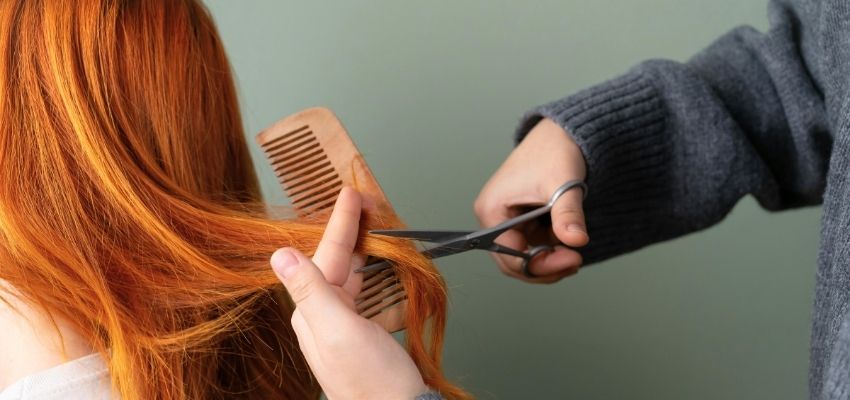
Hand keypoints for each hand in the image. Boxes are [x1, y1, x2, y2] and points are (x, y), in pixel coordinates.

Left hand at [270, 188, 426, 399]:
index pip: (326, 255)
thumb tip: (280, 254)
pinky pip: (359, 289)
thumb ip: (311, 290)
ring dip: (359, 246)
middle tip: (366, 201)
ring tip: (371, 223)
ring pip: (347, 273)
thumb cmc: (371, 380)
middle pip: (334, 260)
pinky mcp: (360, 335)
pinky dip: (368, 269)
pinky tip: (373, 263)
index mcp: (312, 312)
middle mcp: (321, 317)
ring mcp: (340, 326)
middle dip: (350, 229)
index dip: (341, 222)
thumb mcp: (340, 331)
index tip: (350, 192)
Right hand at [474, 118, 587, 282]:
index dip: (539, 265)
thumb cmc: (554, 152)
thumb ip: (567, 214)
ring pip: (525, 257)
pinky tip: (568, 239)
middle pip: (513, 262)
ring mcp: (507, 221)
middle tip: (575, 261)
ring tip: (574, 248)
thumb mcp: (562, 184)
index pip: (508, 255)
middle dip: (545, 266)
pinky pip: (534, 246)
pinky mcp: (521, 221)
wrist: (562, 134)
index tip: (572, 259)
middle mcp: (493, 218)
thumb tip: (576, 240)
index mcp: (492, 209)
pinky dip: (552, 248)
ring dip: (551, 259)